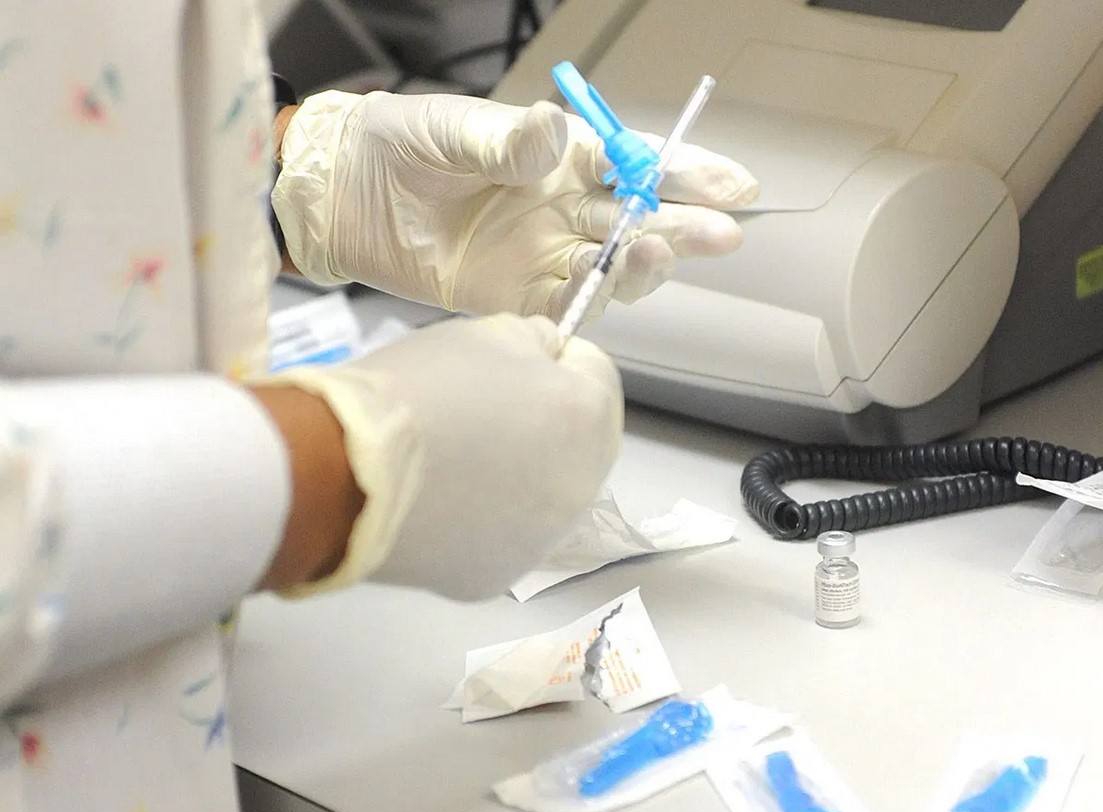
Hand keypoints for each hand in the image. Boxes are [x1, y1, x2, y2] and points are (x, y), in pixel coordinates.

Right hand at [269, 314, 622, 600]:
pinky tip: (433, 503)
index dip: (554, 359)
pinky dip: (477, 521)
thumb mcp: (485, 334)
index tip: (514, 361)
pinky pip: (500, 536)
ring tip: (450, 460)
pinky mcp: (495, 578)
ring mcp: (541, 541)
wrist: (345, 471)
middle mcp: (581, 488)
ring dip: (514, 476)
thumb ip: (534, 343)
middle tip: (477, 410)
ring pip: (542, 496)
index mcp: (587, 418)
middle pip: (576, 442)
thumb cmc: (417, 392)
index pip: (595, 372)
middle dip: (541, 422)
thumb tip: (545, 357)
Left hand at [272, 90, 757, 320]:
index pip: (636, 164)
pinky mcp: (514, 297)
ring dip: (642, 265)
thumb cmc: (400, 145)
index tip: (733, 184)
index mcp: (559, 159)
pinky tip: (602, 288)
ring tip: (659, 255)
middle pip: (639, 221)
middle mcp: (562, 209)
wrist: (345, 197)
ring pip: (612, 267)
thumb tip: (554, 134)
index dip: (686, 173)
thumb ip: (507, 140)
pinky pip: (564, 305)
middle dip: (684, 226)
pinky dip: (587, 302)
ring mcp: (541, 255)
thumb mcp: (451, 128)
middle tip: (723, 234)